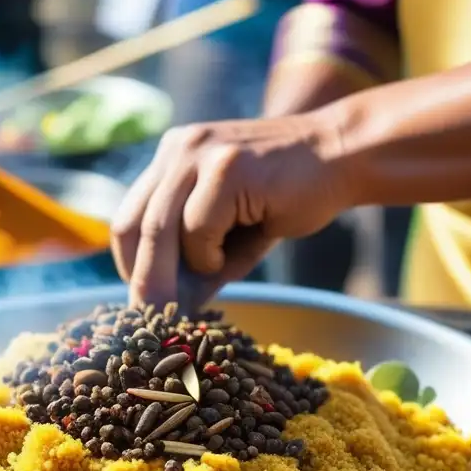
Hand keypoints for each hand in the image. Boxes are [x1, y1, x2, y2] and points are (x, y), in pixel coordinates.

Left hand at [111, 112, 346, 306]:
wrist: (343, 157)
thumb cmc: (288, 196)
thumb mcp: (230, 233)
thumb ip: (195, 263)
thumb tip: (162, 310)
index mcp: (171, 157)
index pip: (127, 218)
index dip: (129, 265)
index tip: (143, 300)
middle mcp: (176, 149)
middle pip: (132, 224)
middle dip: (140, 280)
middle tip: (150, 321)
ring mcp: (198, 152)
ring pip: (158, 229)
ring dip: (176, 270)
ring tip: (207, 279)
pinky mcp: (227, 166)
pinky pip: (197, 228)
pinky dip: (211, 254)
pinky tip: (237, 250)